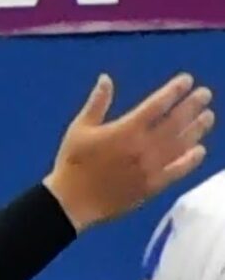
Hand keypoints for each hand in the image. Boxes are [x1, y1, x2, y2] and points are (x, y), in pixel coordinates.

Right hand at [45, 73, 214, 231]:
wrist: (71, 201)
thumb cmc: (72, 162)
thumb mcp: (79, 129)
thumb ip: (97, 103)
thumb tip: (106, 78)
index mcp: (125, 130)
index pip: (157, 104)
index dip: (174, 90)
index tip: (186, 80)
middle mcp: (143, 146)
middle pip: (175, 122)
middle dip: (192, 105)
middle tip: (205, 94)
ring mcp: (150, 167)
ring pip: (181, 144)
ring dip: (197, 129)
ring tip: (208, 116)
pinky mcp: (152, 185)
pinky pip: (177, 170)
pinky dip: (191, 160)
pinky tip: (199, 150)